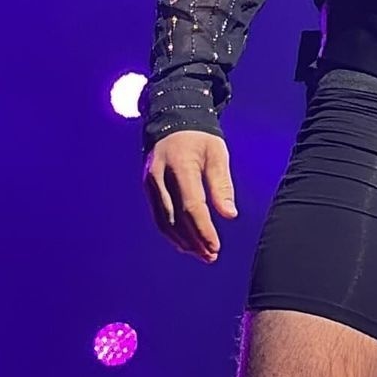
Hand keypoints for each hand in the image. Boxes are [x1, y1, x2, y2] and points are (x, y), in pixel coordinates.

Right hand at [143, 131, 236, 262]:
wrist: (172, 121)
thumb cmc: (200, 139)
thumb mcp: (217, 154)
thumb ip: (222, 184)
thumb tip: (230, 215)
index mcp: (180, 166)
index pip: (191, 206)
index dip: (203, 230)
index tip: (215, 246)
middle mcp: (159, 177)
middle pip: (176, 218)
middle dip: (194, 241)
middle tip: (211, 256)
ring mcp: (149, 183)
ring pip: (164, 221)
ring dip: (182, 241)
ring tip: (201, 254)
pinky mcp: (147, 188)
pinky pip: (158, 215)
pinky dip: (171, 232)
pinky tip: (185, 243)